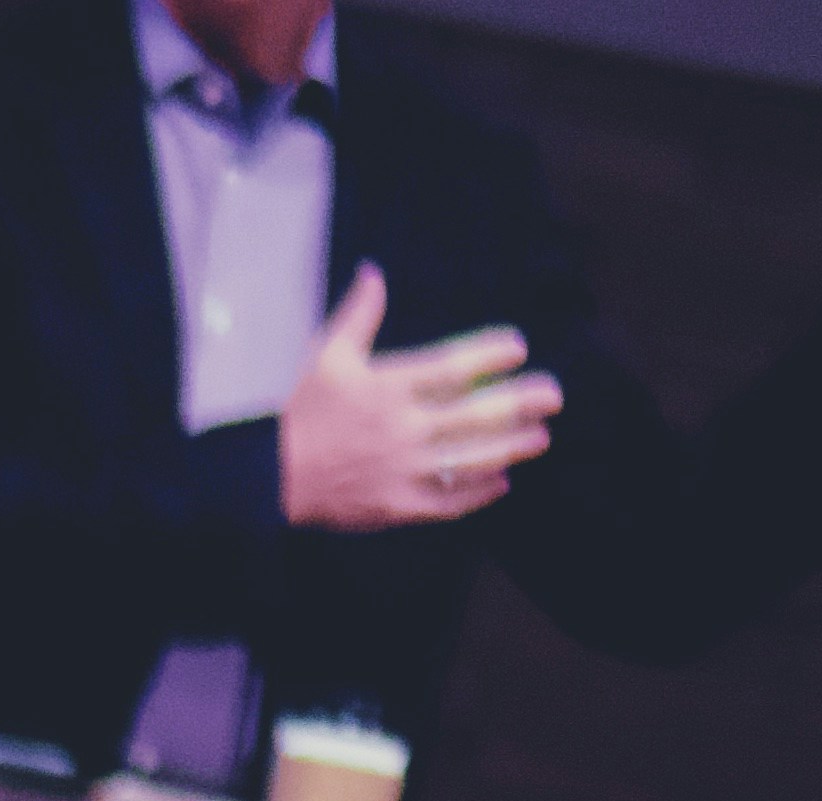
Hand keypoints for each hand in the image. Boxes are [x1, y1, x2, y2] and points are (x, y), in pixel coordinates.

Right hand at [277, 264, 562, 531]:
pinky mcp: (398, 506)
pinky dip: (478, 494)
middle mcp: (404, 429)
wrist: (268, 478)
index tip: (516, 346)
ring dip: (511, 447)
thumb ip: (358, 315)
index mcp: (389, 388)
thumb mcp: (325, 356)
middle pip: (476, 415)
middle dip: (520, 403)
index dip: (491, 354)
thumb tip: (374, 272)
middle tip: (553, 395)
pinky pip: (448, 502)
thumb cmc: (298, 412)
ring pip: (472, 460)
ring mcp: (404, 471)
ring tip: (539, 437)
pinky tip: (501, 482)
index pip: (454, 366)